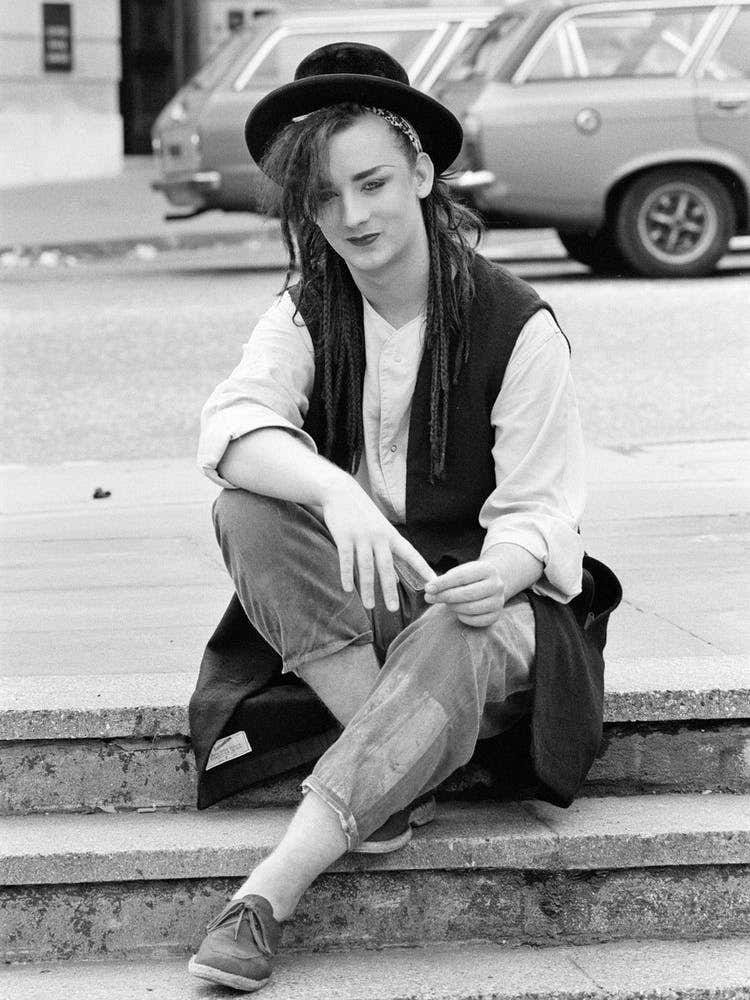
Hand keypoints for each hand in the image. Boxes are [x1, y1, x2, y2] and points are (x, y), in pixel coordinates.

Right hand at [321, 480, 434, 611]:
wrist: (340, 492)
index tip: (435, 582)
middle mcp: (378, 536)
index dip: (423, 569)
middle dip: (389, 589)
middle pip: (386, 567)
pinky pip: (346, 560)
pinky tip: (348, 589)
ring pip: (366, 567)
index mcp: (391, 535)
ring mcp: (361, 536)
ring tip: (370, 606)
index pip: (411, 554)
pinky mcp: (343, 536)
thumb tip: (396, 579)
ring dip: (368, 588)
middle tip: (393, 609)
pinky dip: (347, 575)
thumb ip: (388, 554)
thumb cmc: (363, 515)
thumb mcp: (380, 531)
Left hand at [424, 559, 505, 626]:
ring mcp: (499, 601)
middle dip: (445, 596)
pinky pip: (476, 620)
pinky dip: (463, 617)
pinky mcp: (496, 615)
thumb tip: (430, 590)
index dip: (443, 583)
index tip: (428, 588)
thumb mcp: (460, 572)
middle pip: (467, 594)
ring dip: (453, 607)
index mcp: (487, 569)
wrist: (490, 584)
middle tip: (429, 598)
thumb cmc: (469, 578)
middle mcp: (497, 585)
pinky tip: (458, 611)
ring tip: (446, 603)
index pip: (462, 576)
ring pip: (471, 608)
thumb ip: (445, 580)